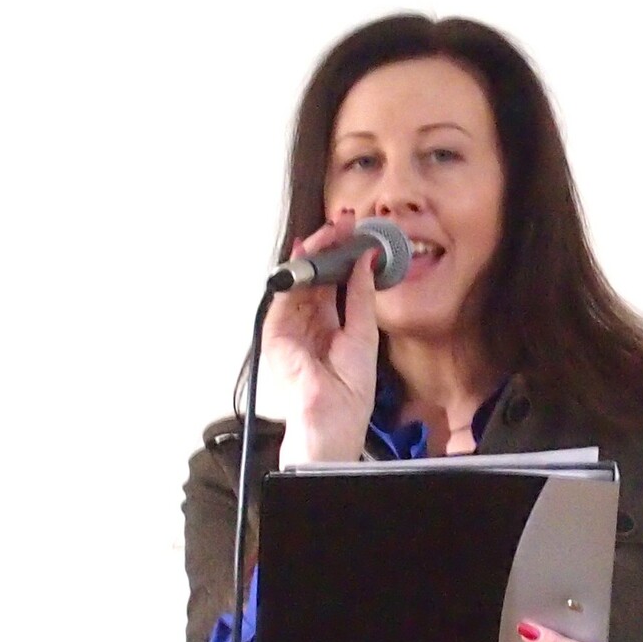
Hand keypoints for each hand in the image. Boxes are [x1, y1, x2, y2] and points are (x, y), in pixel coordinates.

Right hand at [267, 209, 381, 466]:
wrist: (330, 418)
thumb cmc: (348, 394)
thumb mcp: (364, 335)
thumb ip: (361, 296)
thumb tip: (366, 261)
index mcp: (331, 325)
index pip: (335, 282)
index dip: (345, 257)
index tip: (358, 235)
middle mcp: (309, 322)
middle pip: (317, 275)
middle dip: (330, 246)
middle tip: (344, 223)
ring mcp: (291, 325)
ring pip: (300, 279)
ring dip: (314, 252)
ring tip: (331, 231)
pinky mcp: (276, 331)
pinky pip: (284, 293)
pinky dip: (295, 271)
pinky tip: (308, 252)